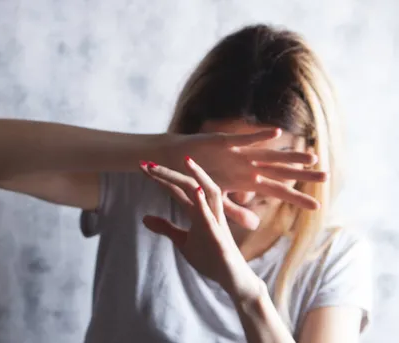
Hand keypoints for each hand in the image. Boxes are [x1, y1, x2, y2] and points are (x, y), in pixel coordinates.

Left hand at [140, 157, 262, 299]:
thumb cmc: (210, 258)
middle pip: (189, 185)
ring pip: (209, 192)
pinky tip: (196, 190)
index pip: (177, 189)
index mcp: (198, 211)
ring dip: (197, 176)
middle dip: (169, 173)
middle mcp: (208, 211)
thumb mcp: (182, 241)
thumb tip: (144, 218)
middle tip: (147, 163)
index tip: (142, 166)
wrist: (233, 279)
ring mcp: (216, 222)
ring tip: (184, 161)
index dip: (160, 177)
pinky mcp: (219, 237)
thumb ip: (166, 228)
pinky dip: (203, 203)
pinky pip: (212, 217)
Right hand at [166, 129, 325, 209]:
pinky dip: (259, 136)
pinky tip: (277, 133)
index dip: (295, 198)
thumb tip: (255, 225)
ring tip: (310, 158)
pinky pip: (244, 139)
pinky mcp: (224, 141)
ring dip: (288, 156)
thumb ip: (235, 210)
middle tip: (326, 178)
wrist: (175, 160)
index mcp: (246, 181)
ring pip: (268, 155)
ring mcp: (238, 153)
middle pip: (279, 172)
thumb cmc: (197, 180)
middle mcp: (247, 166)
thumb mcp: (218, 199)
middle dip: (301, 175)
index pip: (276, 191)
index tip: (317, 208)